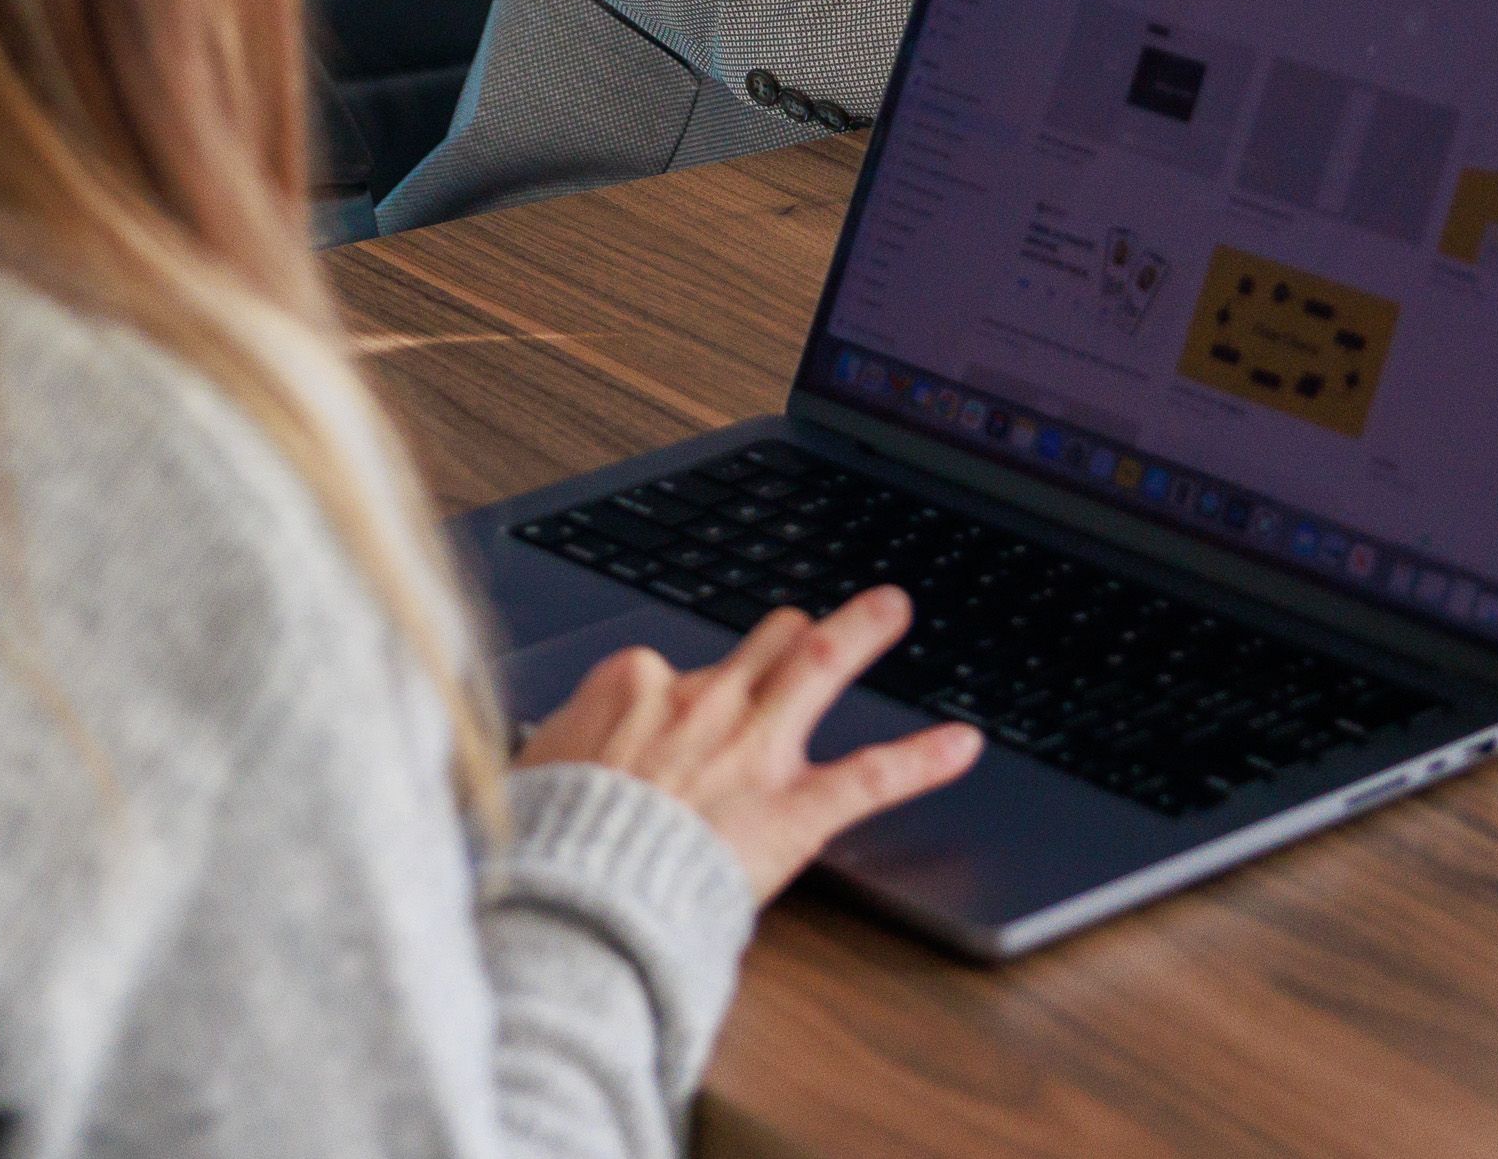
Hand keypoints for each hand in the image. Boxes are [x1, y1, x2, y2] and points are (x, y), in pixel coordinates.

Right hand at [512, 586, 983, 903]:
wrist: (581, 890)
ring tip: (890, 608)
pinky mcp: (797, 807)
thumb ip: (560, 751)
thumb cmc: (551, 842)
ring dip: (860, 631)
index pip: (667, 671)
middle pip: (754, 647)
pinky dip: (924, 757)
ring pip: (817, 667)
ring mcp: (755, 747)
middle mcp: (702, 699)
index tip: (677, 714)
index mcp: (631, 686)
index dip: (677, 698)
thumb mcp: (534, 775)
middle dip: (786, 633)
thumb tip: (552, 755)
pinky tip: (963, 743)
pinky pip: (873, 773)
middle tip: (804, 624)